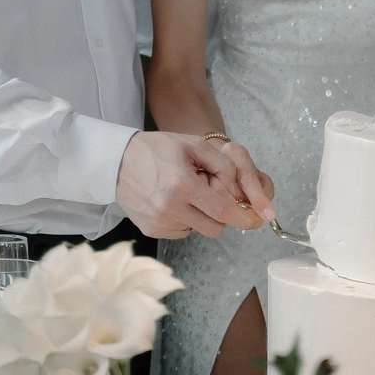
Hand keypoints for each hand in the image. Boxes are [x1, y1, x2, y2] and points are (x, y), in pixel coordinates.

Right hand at [115, 132, 275, 239]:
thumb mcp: (193, 145)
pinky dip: (184, 218)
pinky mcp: (151, 230)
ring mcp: (159, 222)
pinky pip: (181, 230)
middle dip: (221, 214)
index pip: (222, 211)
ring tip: (186, 193)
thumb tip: (241, 191)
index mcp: (182, 185)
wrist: (116, 160)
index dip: (244, 218)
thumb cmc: (157, 149)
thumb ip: (223, 165)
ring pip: (198, 229)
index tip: (258, 219)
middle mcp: (169, 208)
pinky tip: (172, 200)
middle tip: (212, 194)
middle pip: (215, 226)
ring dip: (201, 215)